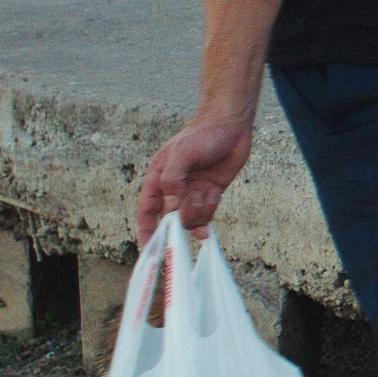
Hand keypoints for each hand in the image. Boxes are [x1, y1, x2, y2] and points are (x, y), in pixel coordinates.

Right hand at [134, 113, 253, 243]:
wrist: (231, 125)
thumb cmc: (201, 134)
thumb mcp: (182, 154)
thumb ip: (173, 180)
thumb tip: (171, 207)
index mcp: (158, 180)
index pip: (147, 211)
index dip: (147, 232)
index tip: (149, 251)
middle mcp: (174, 189)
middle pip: (171, 219)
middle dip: (179, 221)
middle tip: (191, 208)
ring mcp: (193, 192)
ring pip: (190, 219)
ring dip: (198, 213)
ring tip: (206, 193)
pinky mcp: (211, 192)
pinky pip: (207, 213)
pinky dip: (210, 210)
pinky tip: (213, 196)